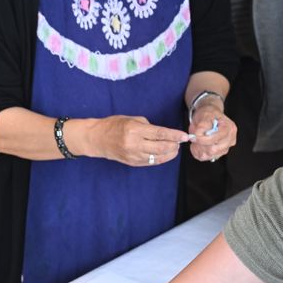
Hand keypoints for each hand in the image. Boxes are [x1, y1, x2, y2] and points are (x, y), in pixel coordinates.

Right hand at [71, 115, 191, 166]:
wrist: (97, 139)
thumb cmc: (113, 125)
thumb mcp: (131, 119)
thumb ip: (148, 126)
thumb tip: (163, 133)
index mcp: (134, 130)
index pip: (160, 133)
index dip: (175, 135)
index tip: (185, 136)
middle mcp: (134, 144)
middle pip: (162, 147)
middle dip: (174, 145)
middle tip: (180, 142)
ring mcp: (133, 155)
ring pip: (158, 157)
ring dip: (169, 153)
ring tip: (174, 148)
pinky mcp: (132, 162)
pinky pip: (151, 162)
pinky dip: (161, 158)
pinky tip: (165, 154)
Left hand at [187, 100, 236, 162]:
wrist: (208, 116)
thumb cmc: (208, 115)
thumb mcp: (204, 115)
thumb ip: (202, 124)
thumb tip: (199, 134)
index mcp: (229, 128)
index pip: (216, 139)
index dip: (202, 139)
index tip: (194, 136)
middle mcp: (230, 139)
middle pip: (213, 150)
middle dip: (200, 145)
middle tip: (193, 138)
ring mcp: (225, 147)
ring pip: (209, 155)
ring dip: (198, 149)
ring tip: (195, 141)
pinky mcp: (219, 153)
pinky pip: (206, 158)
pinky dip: (198, 153)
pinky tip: (196, 145)